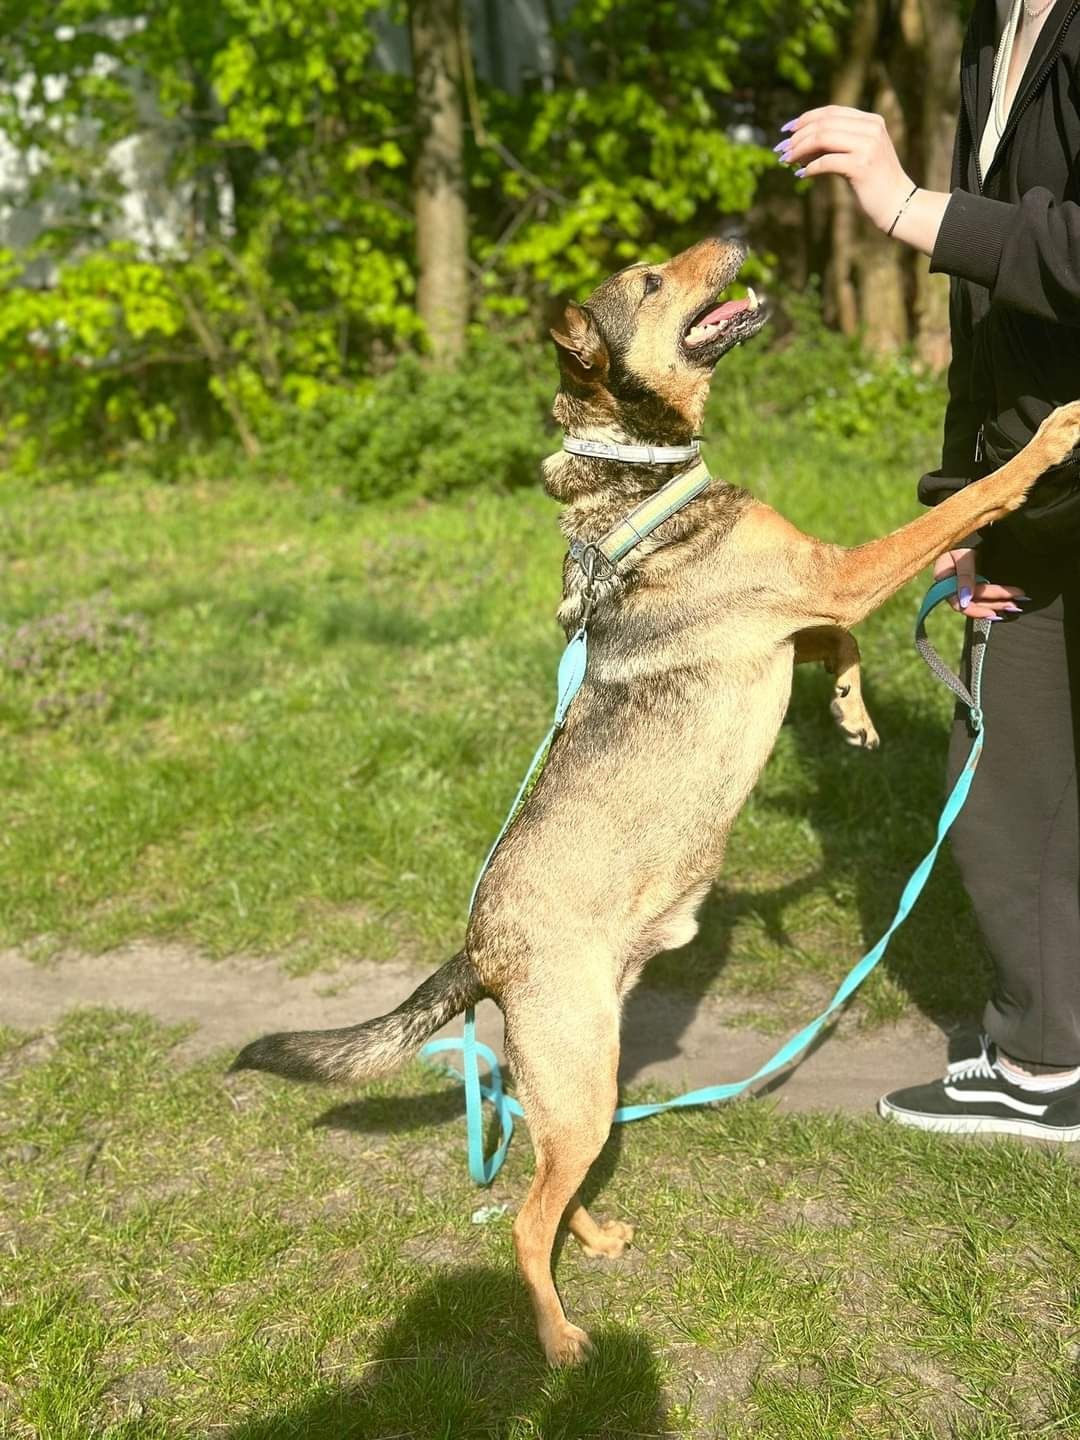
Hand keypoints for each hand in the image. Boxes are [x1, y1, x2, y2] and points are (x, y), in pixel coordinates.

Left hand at [776, 106, 914, 233]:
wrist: (897, 204)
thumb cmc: (873, 182)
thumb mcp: (858, 154)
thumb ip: (838, 143)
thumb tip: (800, 144)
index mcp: (871, 121)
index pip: (831, 111)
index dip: (806, 118)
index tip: (787, 129)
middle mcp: (871, 128)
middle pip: (824, 123)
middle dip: (798, 135)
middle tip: (782, 149)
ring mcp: (868, 145)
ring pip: (823, 138)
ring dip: (800, 150)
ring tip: (787, 161)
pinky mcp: (861, 166)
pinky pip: (826, 162)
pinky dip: (810, 168)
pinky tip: (801, 174)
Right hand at [933, 547, 1027, 619]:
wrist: (968, 528)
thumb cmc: (963, 539)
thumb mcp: (963, 555)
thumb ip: (965, 576)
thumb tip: (965, 600)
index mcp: (944, 581)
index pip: (957, 603)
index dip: (974, 610)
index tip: (992, 612)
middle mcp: (953, 586)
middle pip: (973, 603)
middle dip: (993, 604)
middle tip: (1014, 605)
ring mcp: (964, 585)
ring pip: (981, 600)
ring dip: (999, 603)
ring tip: (1017, 604)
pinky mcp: (975, 582)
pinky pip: (986, 594)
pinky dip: (998, 597)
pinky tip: (1010, 599)